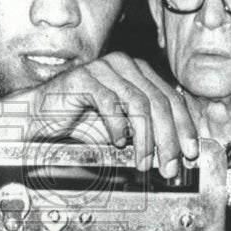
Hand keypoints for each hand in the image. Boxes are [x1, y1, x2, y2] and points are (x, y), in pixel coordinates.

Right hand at [17, 53, 198, 176]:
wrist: (40, 118)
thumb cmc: (81, 122)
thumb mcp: (122, 129)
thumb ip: (147, 131)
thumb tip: (176, 151)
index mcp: (139, 73)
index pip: (172, 98)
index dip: (184, 126)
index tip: (190, 152)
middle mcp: (124, 65)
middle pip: (159, 102)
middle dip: (168, 138)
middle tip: (169, 165)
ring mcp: (103, 69)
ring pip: (138, 102)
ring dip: (145, 138)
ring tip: (143, 161)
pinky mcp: (83, 78)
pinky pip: (109, 102)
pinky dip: (117, 126)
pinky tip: (117, 142)